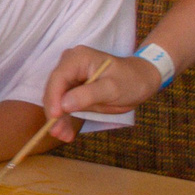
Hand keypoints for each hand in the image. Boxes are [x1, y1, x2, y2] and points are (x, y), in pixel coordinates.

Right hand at [41, 46, 158, 141]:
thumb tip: (64, 104)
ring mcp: (71, 77)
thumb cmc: (130, 81)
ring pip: (57, 100)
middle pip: (54, 89)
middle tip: (57, 132)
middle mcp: (70, 65)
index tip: (55, 116)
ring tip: (63, 136)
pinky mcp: (73, 89)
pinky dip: (65, 119)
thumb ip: (88, 95)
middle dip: (55, 112)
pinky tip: (66, 133)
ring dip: (59, 119)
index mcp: (79, 58)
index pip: (59, 78)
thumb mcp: (112, 89)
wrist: (141, 81)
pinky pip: (65, 104)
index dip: (54, 97)